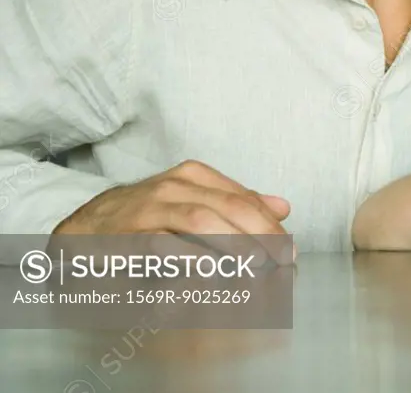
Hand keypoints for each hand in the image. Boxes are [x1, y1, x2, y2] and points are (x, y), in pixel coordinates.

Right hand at [52, 160, 294, 263]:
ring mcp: (150, 207)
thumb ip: (236, 203)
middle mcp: (174, 185)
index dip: (270, 225)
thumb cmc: (144, 218)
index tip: (290, 250)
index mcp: (195, 176)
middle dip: (261, 235)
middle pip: (229, 207)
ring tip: (257, 267)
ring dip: (234, 245)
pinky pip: (164, 245)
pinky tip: (212, 274)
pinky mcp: (128, 234)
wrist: (82, 229)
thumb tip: (283, 207)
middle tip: (281, 261)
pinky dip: (190, 259)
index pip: (244, 198)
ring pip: (202, 221)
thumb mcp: (192, 202)